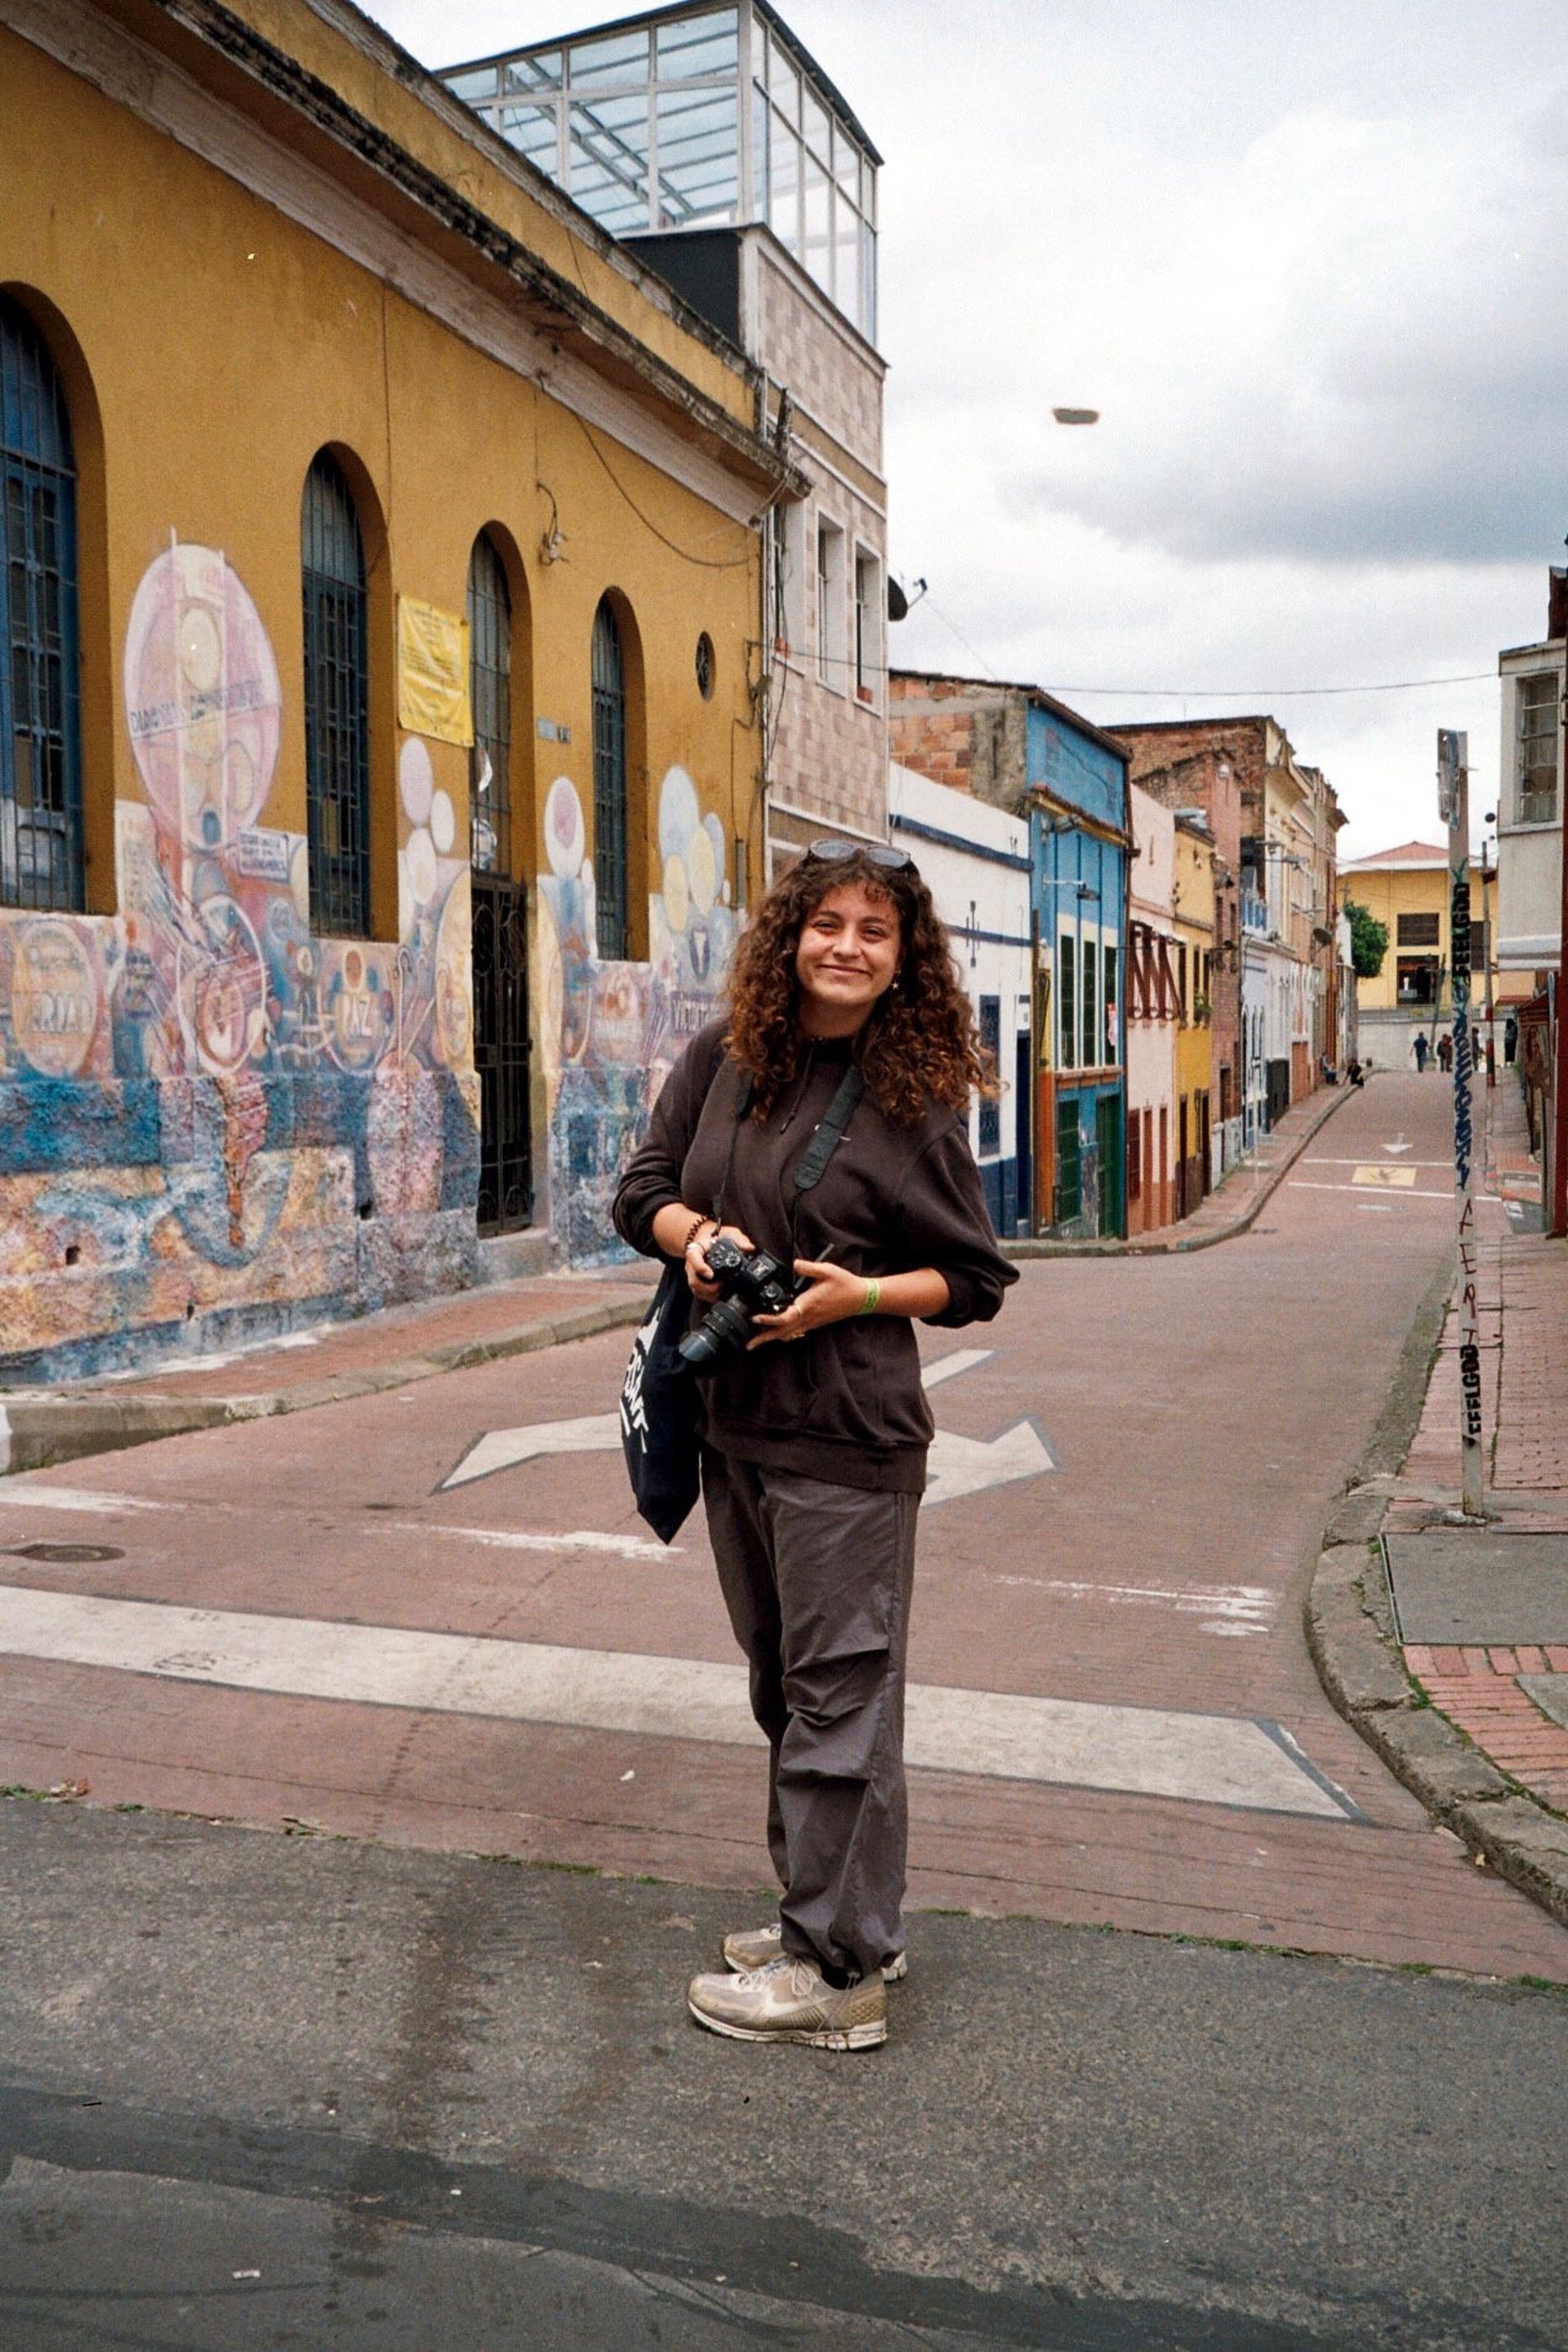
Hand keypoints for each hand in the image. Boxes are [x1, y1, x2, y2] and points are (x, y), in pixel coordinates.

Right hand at [686, 1222, 754, 1301]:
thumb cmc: (718, 1237)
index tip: (710, 1274)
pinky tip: (719, 1294)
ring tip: (723, 1290)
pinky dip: (708, 1296)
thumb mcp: (730, 1234)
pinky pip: (698, 1293)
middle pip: (694, 1279)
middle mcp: (692, 1263)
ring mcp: (693, 1274)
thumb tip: (749, 1248)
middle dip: (709, 1287)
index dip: (700, 1267)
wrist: (707, 1239)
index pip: (693, 1256)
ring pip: (696, 1289)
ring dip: (709, 1294)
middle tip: (722, 1285)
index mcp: (697, 1249)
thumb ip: (740, 1240)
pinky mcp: (696, 1281)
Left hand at [747, 1258, 872, 1348]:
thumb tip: (793, 1264)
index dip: (768, 1320)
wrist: (860, 1298)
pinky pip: (795, 1332)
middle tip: (748, 1345)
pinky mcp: (814, 1323)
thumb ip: (808, 1267)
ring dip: (772, 1337)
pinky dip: (783, 1333)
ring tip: (757, 1339)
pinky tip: (776, 1331)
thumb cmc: (844, 1284)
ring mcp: (811, 1322)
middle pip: (782, 1333)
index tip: (755, 1318)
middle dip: (764, 1339)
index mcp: (808, 1304)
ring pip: (788, 1334)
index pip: (784, 1317)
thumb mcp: (827, 1270)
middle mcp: (808, 1317)